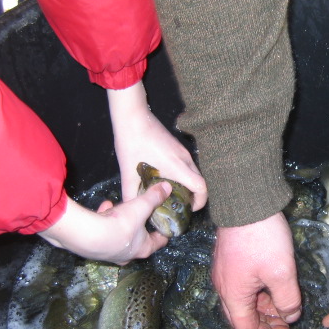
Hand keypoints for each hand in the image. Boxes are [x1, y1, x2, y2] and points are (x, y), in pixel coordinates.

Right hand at [38, 182, 171, 263]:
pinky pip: (103, 233)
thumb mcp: (141, 206)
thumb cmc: (121, 224)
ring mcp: (110, 254)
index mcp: (143, 248)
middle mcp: (127, 256)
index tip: (165, 223)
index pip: (159, 242)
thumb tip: (168, 187)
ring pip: (118, 237)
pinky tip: (104, 207)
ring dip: (119, 222)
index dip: (163, 232)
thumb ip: (154, 197)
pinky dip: (104, 220)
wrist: (88, 235)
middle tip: (140, 214)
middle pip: (138, 240)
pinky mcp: (94, 250)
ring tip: (118, 207)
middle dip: (139, 226)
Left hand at [106, 81, 207, 209]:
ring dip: (188, 186)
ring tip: (171, 195)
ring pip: (194, 173)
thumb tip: (133, 211)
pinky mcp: (178, 147)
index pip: (201, 186)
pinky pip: (187, 166)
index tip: (189, 209)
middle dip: (193, 196)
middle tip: (178, 206)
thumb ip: (131, 195)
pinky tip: (166, 179)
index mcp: (176, 166)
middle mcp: (185, 159)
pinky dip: (183, 176)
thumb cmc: (131, 144)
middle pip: (200, 181)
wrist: (132, 118)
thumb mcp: (128, 173)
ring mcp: (183, 151)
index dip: (200, 201)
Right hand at [212, 212, 301, 328]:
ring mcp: (224, 272)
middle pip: (242, 318)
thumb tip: (290, 316)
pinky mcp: (228, 260)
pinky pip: (241, 286)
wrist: (246, 202)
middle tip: (287, 322)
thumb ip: (287, 300)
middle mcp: (223, 287)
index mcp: (233, 295)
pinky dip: (258, 293)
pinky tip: (274, 286)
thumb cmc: (263, 238)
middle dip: (266, 324)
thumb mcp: (282, 272)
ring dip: (263, 308)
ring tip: (285, 304)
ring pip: (242, 302)